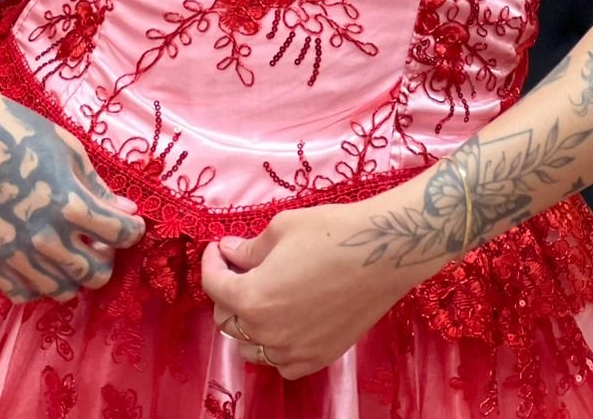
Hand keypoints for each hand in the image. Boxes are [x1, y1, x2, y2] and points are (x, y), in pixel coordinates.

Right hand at [0, 80, 144, 302]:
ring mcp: (13, 253)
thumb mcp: (70, 152)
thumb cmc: (23, 134)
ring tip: (72, 250)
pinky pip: (24, 293)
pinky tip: (43, 262)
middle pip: (94, 273)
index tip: (132, 225)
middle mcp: (42, 236)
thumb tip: (127, 211)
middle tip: (100, 239)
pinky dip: (40, 284)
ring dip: (75, 275)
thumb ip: (98, 189)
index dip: (133, 231)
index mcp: (68, 202)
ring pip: (62, 291)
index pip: (119, 234)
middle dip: (106, 257)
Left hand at [200, 199, 413, 380]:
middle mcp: (268, 333)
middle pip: (227, 320)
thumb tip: (230, 252)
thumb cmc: (330, 233)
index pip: (214, 286)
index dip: (211, 262)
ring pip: (251, 347)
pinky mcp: (318, 358)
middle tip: (239, 267)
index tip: (219, 248)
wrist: (382, 253)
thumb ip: (249, 248)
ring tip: (261, 295)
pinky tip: (285, 322)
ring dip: (248, 322)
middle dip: (227, 291)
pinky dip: (275, 345)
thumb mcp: (280, 229)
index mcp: (253, 298)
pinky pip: (282, 363)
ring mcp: (294, 351)